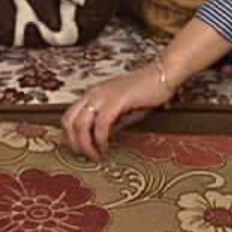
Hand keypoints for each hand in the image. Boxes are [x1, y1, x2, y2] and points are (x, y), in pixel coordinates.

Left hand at [61, 63, 175, 158]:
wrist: (162, 75)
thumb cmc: (146, 92)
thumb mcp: (121, 108)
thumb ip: (109, 121)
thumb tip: (100, 140)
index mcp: (93, 93)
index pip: (68, 116)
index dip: (70, 137)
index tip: (79, 150)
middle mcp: (93, 93)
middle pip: (68, 121)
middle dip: (73, 143)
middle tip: (85, 156)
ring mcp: (103, 96)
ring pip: (80, 124)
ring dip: (85, 145)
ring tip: (95, 156)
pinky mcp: (116, 100)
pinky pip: (100, 124)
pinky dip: (100, 139)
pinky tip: (106, 147)